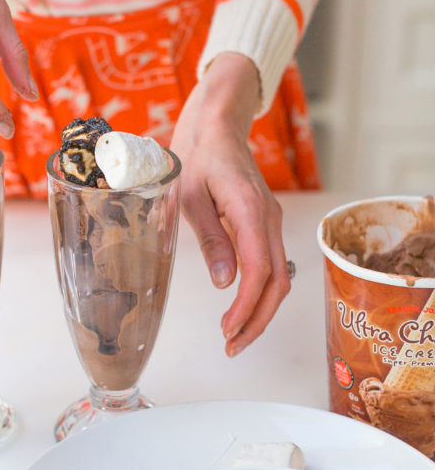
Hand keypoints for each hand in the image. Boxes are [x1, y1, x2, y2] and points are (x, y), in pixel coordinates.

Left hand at [170, 52, 289, 356]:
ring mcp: (270, 220)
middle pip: (278, 282)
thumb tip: (226, 282)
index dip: (247, 308)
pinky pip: (272, 263)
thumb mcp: (190, 196)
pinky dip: (261, 291)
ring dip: (260, 310)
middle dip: (258, 321)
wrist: (218, 121)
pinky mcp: (265, 221)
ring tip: (235, 336)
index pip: (260, 271)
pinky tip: (242, 307)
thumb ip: (211, 239)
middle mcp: (268, 217)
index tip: (228, 332)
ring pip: (279, 275)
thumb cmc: (198, 153)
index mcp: (249, 209)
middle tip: (232, 347)